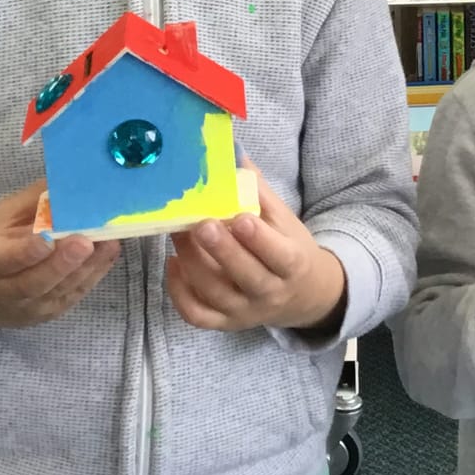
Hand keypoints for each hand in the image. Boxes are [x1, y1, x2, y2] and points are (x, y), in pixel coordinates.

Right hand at [0, 179, 119, 340]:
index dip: (29, 251)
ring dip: (89, 265)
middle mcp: (9, 291)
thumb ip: (30, 203)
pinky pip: (74, 294)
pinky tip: (109, 252)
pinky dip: (95, 273)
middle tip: (86, 241)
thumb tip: (64, 179)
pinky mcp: (50, 313)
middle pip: (38, 280)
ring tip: (110, 241)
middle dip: (64, 261)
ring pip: (62, 289)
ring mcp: (31, 308)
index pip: (8, 259)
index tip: (47, 237)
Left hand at [166, 161, 344, 332]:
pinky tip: (173, 264)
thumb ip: (257, 190)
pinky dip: (179, 293)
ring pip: (215, 294)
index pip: (279, 256)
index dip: (259, 240)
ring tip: (178, 233)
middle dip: (221, 251)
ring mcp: (245, 312)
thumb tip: (231, 151)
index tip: (241, 217)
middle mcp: (270, 293)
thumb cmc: (289, 248)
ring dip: (193, 263)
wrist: (302, 294)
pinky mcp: (226, 323)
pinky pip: (197, 315)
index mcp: (292, 265)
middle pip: (246, 277)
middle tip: (201, 224)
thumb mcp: (283, 219)